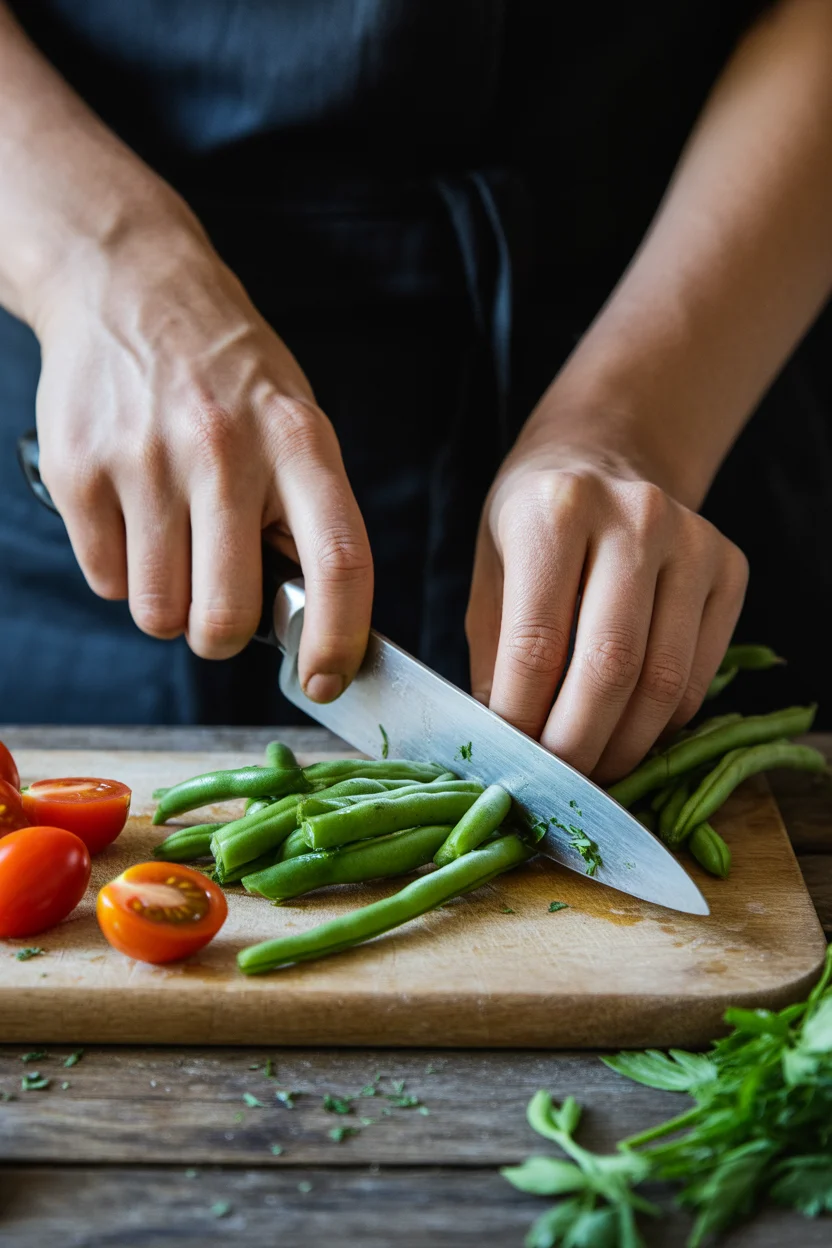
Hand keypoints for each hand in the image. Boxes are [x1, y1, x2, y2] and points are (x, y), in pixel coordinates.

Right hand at [34, 200, 371, 701]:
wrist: (129, 284)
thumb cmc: (228, 373)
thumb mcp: (294, 422)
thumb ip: (307, 514)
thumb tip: (311, 623)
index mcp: (300, 442)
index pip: (340, 565)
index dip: (337, 642)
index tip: (325, 681)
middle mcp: (226, 452)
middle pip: (227, 619)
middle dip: (224, 636)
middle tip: (221, 604)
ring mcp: (146, 461)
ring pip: (158, 616)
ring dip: (169, 605)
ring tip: (175, 542)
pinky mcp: (79, 471)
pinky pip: (107, 583)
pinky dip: (123, 571)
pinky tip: (134, 515)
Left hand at [466, 423, 747, 781]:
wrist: (604, 454)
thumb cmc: (533, 522)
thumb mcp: (490, 570)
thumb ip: (496, 654)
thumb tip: (506, 746)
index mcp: (556, 512)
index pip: (538, 644)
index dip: (522, 719)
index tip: (510, 760)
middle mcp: (634, 517)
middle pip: (611, 667)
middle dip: (578, 746)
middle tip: (556, 785)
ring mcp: (693, 540)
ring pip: (665, 681)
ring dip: (625, 746)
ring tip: (592, 770)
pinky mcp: (731, 567)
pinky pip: (700, 674)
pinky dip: (663, 721)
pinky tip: (629, 727)